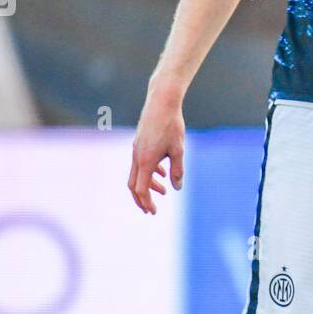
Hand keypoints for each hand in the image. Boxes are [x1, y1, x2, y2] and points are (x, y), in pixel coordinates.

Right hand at [128, 81, 184, 214]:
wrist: (161, 101)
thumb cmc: (172, 125)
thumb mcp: (179, 150)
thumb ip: (177, 170)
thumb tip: (177, 188)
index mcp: (145, 161)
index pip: (141, 189)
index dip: (146, 202)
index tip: (154, 212)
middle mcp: (137, 156)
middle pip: (133, 184)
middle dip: (141, 199)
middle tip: (151, 210)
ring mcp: (136, 149)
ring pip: (138, 173)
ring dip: (149, 185)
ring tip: (164, 191)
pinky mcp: (140, 142)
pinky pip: (141, 162)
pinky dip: (150, 171)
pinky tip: (162, 172)